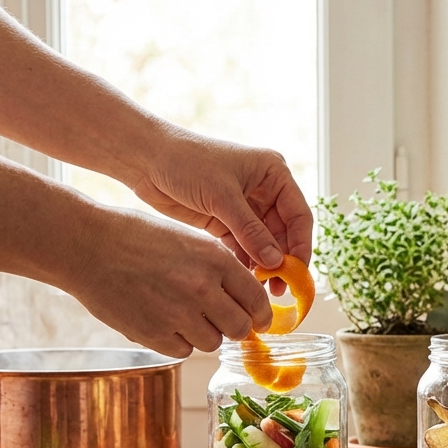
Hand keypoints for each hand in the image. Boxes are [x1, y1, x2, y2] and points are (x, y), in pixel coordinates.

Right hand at [63, 207, 272, 357]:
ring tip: (184, 314)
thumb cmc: (139, 237)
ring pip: (212, 343)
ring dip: (205, 334)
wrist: (87, 246)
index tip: (259, 320)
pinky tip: (164, 320)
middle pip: (240, 328)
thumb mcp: (191, 240)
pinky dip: (178, 342)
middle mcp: (201, 288)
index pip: (257, 300)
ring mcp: (177, 314)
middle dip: (235, 327)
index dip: (261, 314)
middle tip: (224, 321)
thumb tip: (248, 299)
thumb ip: (221, 268)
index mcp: (216, 260)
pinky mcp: (152, 334)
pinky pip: (183, 351)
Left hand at [128, 128, 312, 287]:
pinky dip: (246, 261)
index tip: (297, 272)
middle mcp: (264, 190)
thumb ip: (251, 231)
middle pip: (284, 232)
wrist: (146, 159)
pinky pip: (244, 245)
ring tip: (262, 288)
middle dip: (282, 259)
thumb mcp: (223, 197)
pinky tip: (245, 279)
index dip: (301, 245)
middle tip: (279, 287)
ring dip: (264, 264)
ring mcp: (245, 206)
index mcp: (274, 174)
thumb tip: (277, 262)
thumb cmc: (187, 163)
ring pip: (265, 242)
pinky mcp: (225, 220)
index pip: (299, 215)